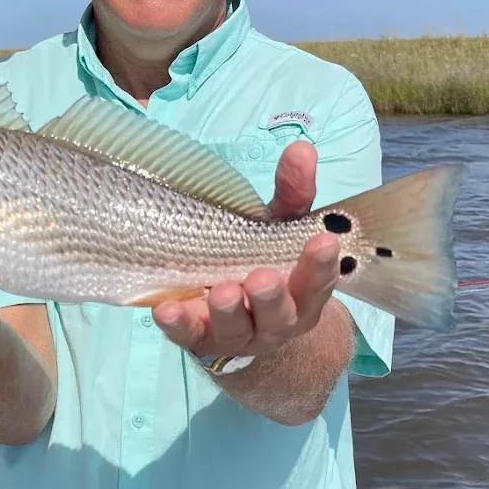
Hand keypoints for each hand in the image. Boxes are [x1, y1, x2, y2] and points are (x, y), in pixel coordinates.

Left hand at [153, 141, 339, 361]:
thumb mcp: (277, 228)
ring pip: (236, 328)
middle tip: (261, 277)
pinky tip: (166, 310)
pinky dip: (179, 325)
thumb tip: (301, 149)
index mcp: (303, 294)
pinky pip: (189, 336)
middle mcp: (277, 321)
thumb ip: (291, 193)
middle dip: (271, 297)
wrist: (232, 318)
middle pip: (279, 314)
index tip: (322, 241)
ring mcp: (238, 334)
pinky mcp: (201, 339)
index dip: (321, 265)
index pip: (318, 283)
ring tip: (220, 291)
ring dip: (229, 310)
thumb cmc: (258, 259)